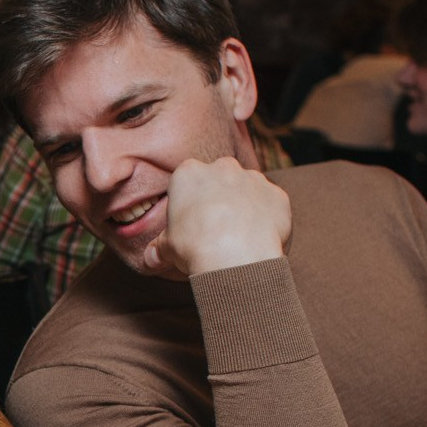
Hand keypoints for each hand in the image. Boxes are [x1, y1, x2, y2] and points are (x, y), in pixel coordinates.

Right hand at [142, 156, 291, 279]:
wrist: (236, 256)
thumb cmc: (196, 247)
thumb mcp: (168, 248)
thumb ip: (160, 248)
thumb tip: (150, 259)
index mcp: (189, 173)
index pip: (188, 181)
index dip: (190, 202)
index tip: (192, 221)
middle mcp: (223, 167)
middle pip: (220, 178)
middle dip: (219, 196)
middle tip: (216, 226)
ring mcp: (253, 178)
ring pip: (247, 188)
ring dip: (244, 205)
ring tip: (239, 236)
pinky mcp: (276, 194)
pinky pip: (270, 204)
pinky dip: (266, 217)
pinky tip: (258, 237)